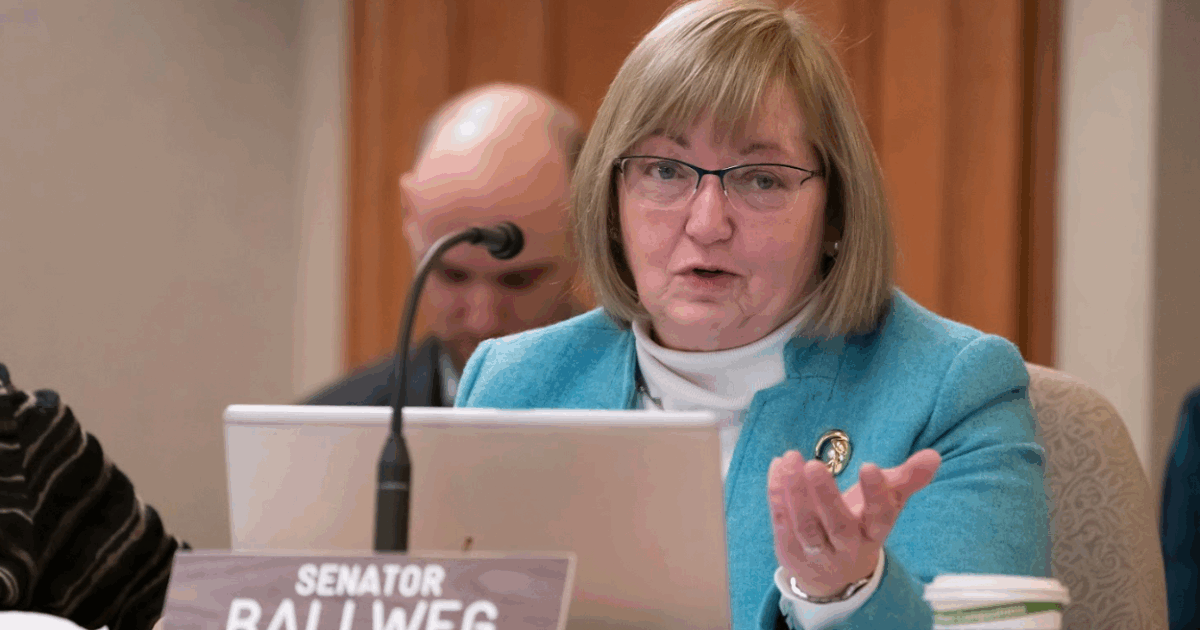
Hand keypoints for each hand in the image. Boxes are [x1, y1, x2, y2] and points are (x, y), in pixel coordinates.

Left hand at [768, 448, 941, 597]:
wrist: (835, 577)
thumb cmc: (862, 527)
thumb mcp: (887, 505)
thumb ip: (907, 480)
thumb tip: (933, 456)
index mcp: (874, 533)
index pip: (880, 517)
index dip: (877, 495)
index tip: (870, 466)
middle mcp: (847, 546)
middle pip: (837, 525)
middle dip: (826, 496)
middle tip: (815, 465)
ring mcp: (818, 552)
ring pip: (805, 526)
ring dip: (795, 493)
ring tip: (790, 459)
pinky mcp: (791, 551)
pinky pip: (782, 522)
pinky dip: (777, 494)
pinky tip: (777, 466)